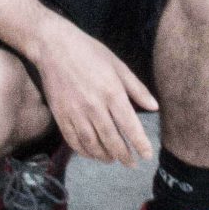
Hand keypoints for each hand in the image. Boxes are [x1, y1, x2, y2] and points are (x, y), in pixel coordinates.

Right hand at [30, 24, 157, 165]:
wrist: (53, 46)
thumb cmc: (89, 52)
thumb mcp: (118, 65)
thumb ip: (137, 88)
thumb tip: (155, 107)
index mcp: (112, 92)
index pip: (129, 126)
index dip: (140, 144)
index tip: (147, 156)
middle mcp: (94, 106)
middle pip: (111, 139)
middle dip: (124, 155)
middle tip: (131, 164)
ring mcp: (75, 112)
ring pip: (92, 144)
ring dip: (104, 156)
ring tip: (113, 160)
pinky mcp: (60, 114)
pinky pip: (73, 140)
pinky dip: (83, 151)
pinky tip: (91, 153)